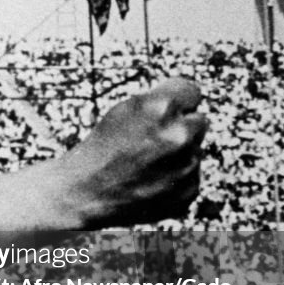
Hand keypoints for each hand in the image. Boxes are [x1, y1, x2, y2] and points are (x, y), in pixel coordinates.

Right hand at [0, 77, 206, 231]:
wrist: (84, 192)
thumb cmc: (101, 148)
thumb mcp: (123, 110)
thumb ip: (161, 100)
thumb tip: (192, 103)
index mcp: (162, 108)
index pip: (192, 91)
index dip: (175, 101)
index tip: (164, 110)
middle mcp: (179, 135)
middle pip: (199, 121)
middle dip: (180, 127)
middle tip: (150, 140)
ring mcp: (186, 167)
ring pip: (194, 151)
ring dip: (177, 155)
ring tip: (144, 163)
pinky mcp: (187, 193)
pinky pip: (191, 177)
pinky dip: (175, 179)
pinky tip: (150, 180)